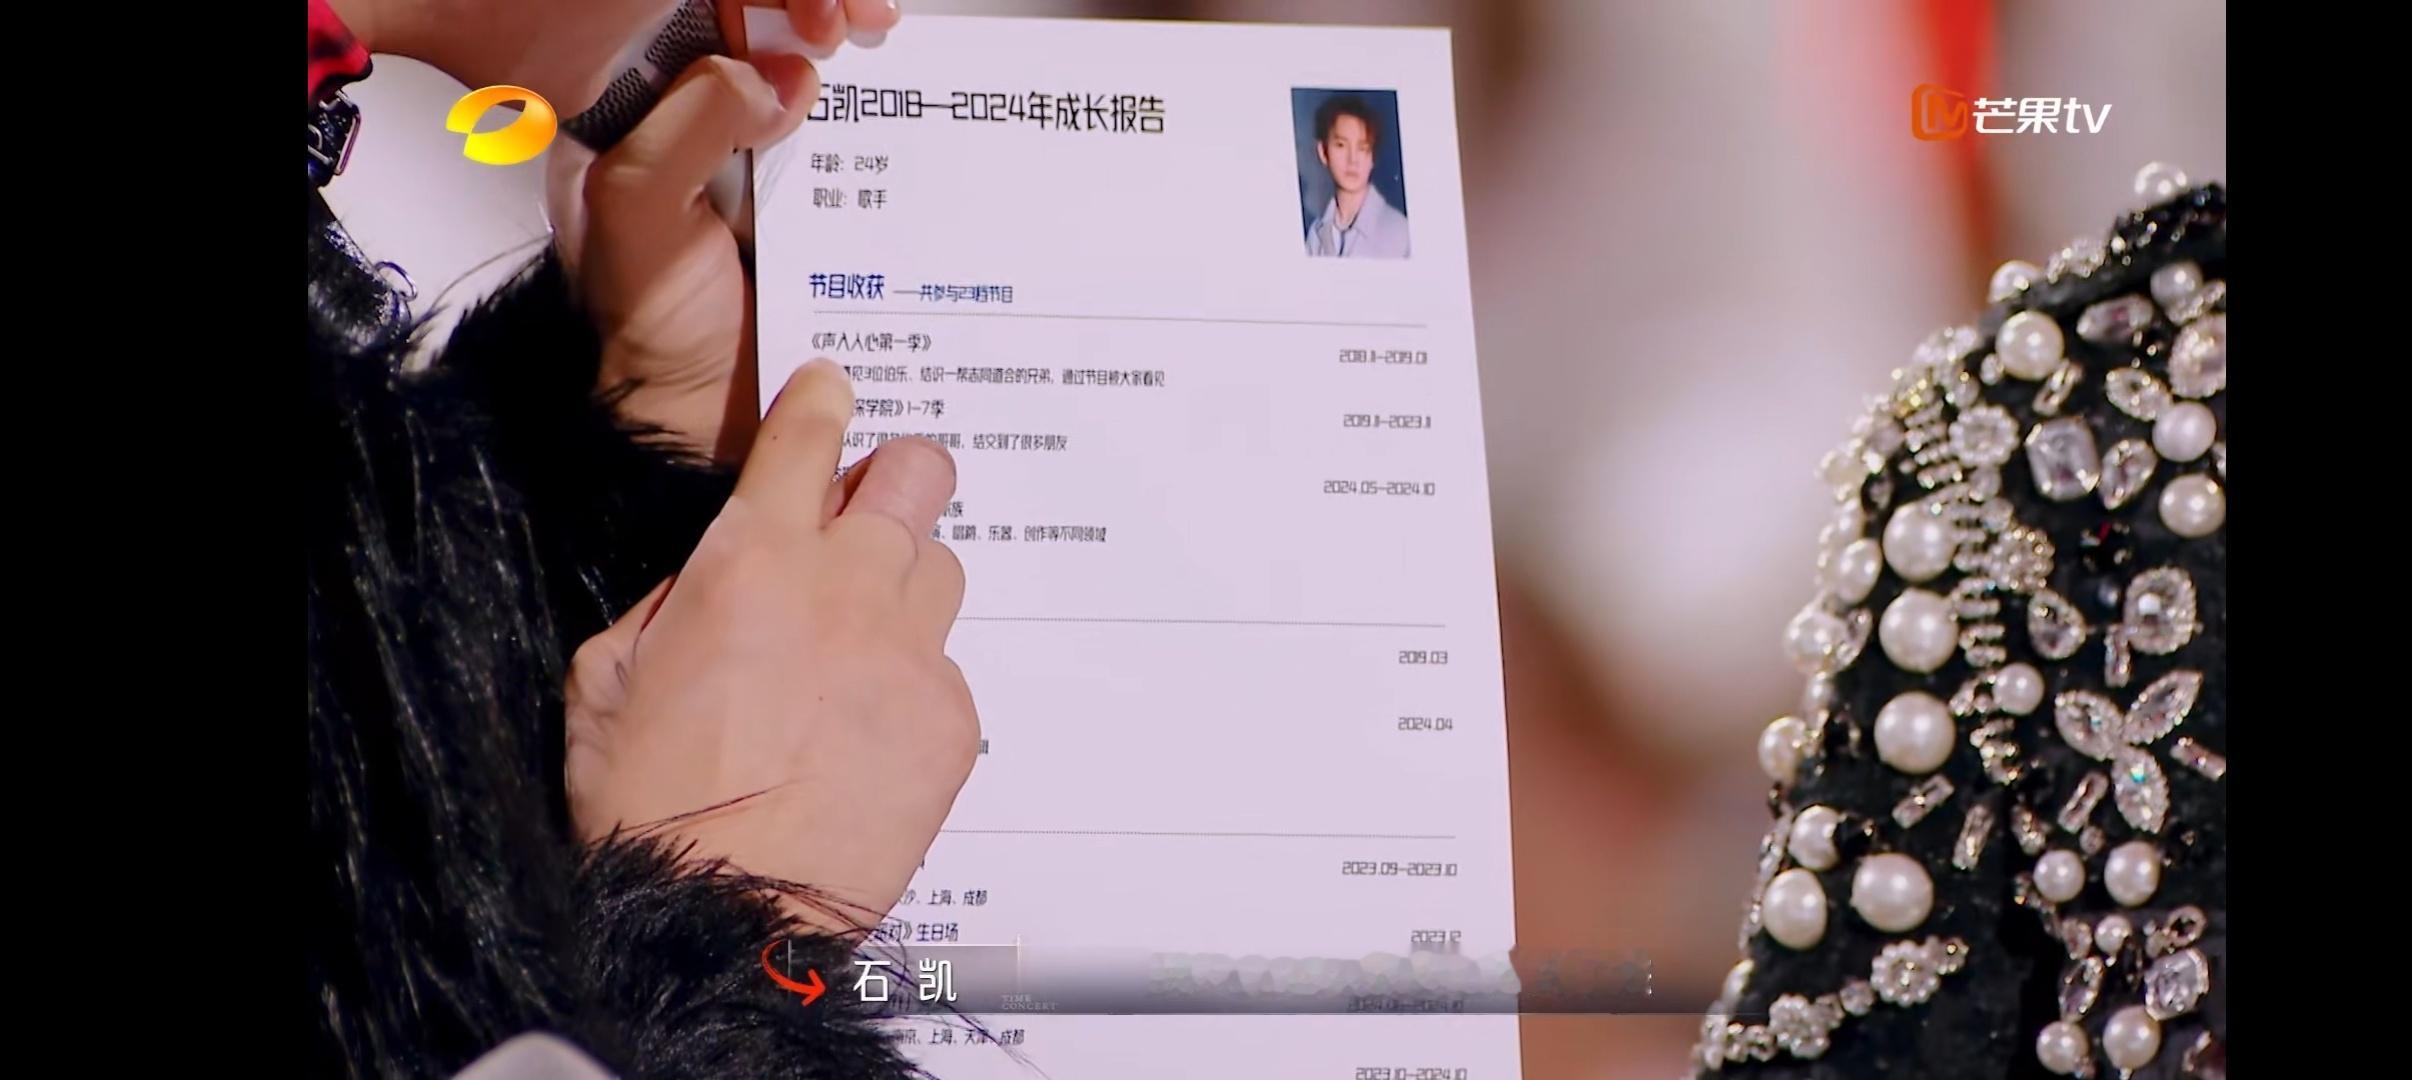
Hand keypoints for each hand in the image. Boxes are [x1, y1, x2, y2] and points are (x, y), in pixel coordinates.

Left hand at [546, 0, 904, 460]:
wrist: (696, 441)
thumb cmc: (647, 338)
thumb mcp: (635, 212)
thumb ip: (687, 127)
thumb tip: (773, 76)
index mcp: (640, 124)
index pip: (699, 25)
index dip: (760, 6)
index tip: (816, 9)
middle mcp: (703, 143)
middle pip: (767, 45)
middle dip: (819, 17)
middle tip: (863, 21)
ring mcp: (768, 185)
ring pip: (821, 94)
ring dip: (861, 67)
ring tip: (886, 47)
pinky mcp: (824, 231)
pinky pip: (862, 166)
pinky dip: (893, 137)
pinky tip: (913, 121)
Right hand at [564, 360, 977, 934]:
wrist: (716, 915)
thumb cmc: (648, 802)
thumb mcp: (608, 672)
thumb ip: (676, 595)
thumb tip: (721, 569)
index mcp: (749, 561)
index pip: (807, 437)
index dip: (822, 401)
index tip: (831, 390)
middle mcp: (846, 589)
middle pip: (917, 474)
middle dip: (897, 476)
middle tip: (871, 507)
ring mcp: (911, 654)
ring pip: (942, 566)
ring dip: (907, 581)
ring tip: (862, 639)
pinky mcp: (953, 720)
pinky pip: (948, 667)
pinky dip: (913, 683)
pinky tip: (867, 730)